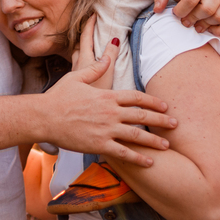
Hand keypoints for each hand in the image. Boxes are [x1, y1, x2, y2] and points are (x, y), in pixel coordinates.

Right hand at [40, 35, 177, 165]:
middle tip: (175, 124)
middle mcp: (110, 112)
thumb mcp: (76, 77)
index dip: (153, 102)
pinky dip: (138, 158)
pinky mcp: (99, 144)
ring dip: (154, 141)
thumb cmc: (57, 96)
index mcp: (107, 95)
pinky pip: (124, 153)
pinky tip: (150, 162)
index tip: (165, 106)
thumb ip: (95, 68)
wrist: (44, 117)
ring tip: (167, 145)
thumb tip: (107, 56)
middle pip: (142, 116)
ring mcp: (106, 129)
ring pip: (137, 135)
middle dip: (161, 120)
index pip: (136, 97)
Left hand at [71, 14, 116, 89]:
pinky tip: (89, 67)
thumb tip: (114, 38)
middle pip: (79, 45)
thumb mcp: (107, 73)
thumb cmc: (95, 95)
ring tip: (90, 44)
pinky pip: (79, 67)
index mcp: (84, 60)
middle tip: (90, 26)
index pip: (85, 37)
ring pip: (77, 56)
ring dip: (83, 48)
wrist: (80, 116)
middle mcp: (77, 66)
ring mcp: (75, 76)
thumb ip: (110, 55)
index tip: (93, 13)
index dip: (89, 24)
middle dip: (84, 35)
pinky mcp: (77, 85)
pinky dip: (84, 61)